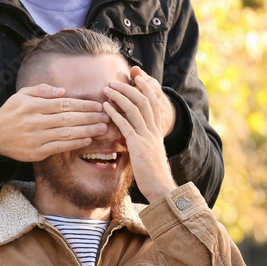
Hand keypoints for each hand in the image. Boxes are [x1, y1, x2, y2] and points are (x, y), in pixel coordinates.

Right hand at [0, 83, 111, 161]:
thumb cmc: (11, 113)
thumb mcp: (22, 95)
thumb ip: (41, 90)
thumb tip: (62, 91)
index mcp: (33, 105)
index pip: (64, 104)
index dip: (83, 104)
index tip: (98, 105)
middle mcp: (35, 121)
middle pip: (68, 118)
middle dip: (90, 117)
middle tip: (106, 116)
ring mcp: (36, 138)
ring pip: (66, 133)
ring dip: (87, 130)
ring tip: (102, 128)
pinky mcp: (37, 152)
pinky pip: (60, 147)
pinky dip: (75, 144)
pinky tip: (87, 140)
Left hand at [103, 75, 176, 201]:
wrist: (161, 187)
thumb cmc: (152, 173)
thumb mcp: (148, 152)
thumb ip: (142, 140)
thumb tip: (130, 136)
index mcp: (157, 130)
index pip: (154, 102)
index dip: (145, 88)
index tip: (136, 78)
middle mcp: (153, 130)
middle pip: (144, 100)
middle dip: (130, 87)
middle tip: (115, 80)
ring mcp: (146, 137)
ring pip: (135, 108)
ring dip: (120, 96)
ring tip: (107, 88)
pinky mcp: (138, 145)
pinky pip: (126, 125)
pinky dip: (115, 113)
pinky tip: (106, 107)